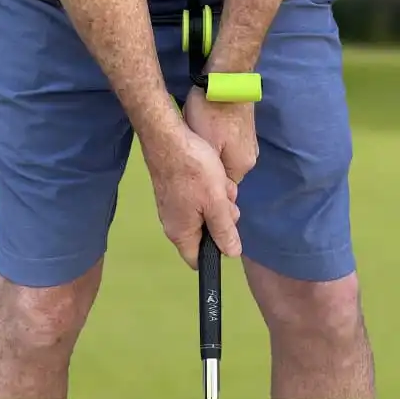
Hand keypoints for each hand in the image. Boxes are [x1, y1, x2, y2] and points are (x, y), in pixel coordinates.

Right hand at [141, 122, 241, 268]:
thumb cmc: (193, 171)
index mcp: (181, 232)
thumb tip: (231, 253)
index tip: (228, 236)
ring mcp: (172, 206)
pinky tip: (212, 174)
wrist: (168, 138)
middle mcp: (173, 223)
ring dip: (217, 202)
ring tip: (220, 183)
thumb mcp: (216, 203)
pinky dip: (208, 190)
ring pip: (203, 214)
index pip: (197, 259)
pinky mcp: (174, 191)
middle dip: (221, 220)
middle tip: (227, 201)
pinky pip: (196, 200)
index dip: (215, 253)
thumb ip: (224, 230)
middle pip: (204, 234)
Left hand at [183, 86, 258, 183]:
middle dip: (207, 170)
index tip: (190, 175)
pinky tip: (203, 136)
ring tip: (194, 148)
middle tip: (189, 161)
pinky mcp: (244, 130)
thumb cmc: (211, 114)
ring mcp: (248, 143)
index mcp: (242, 166)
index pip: (223, 189)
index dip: (206, 185)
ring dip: (210, 156)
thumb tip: (212, 188)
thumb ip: (210, 170)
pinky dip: (215, 144)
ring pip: (224, 159)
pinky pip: (227, 146)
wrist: (226, 80)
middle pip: (224, 174)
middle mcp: (250, 158)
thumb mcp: (206, 146)